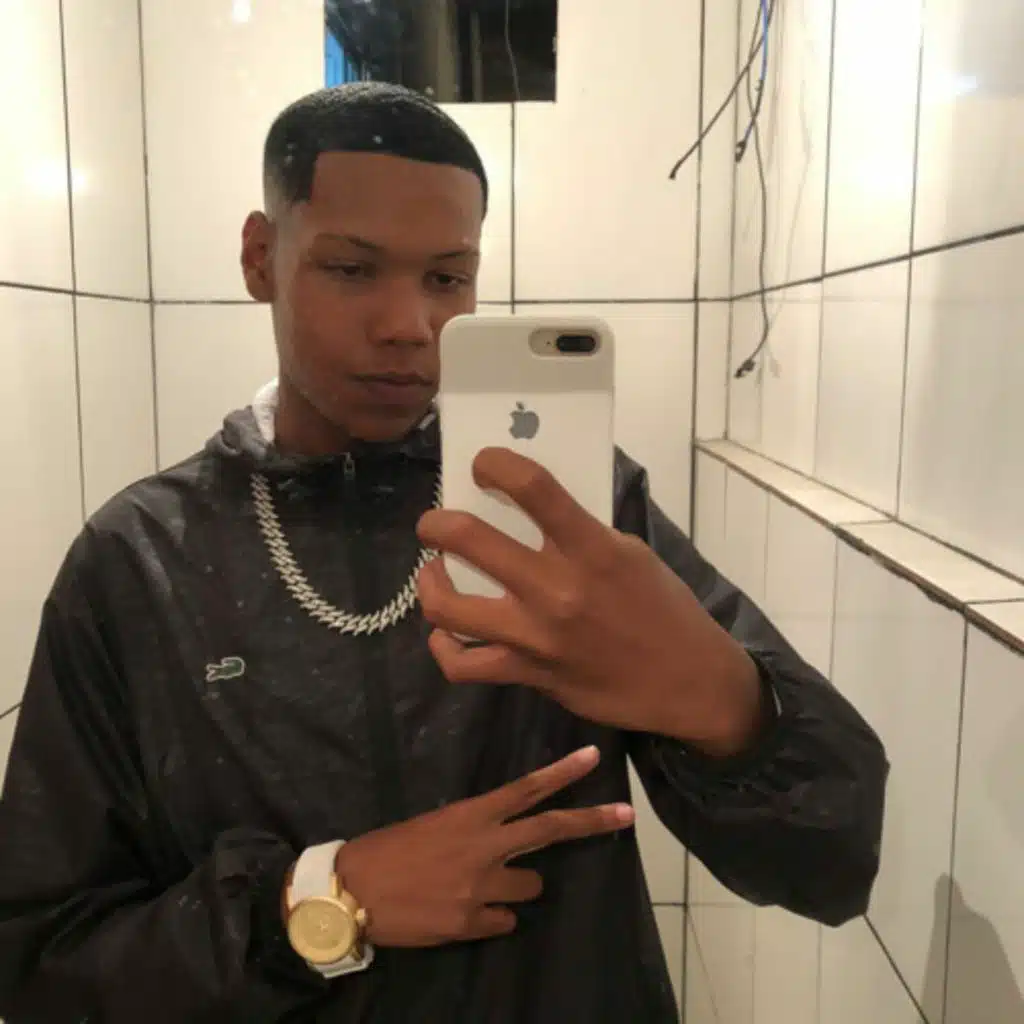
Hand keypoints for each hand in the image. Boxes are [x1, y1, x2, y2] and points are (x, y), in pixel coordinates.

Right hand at [333, 747, 632, 946]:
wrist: (352, 893)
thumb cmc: (388, 850)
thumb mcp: (433, 825)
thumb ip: (473, 828)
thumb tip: (499, 838)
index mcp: (471, 816)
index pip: (526, 789)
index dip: (563, 773)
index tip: (594, 756)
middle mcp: (485, 847)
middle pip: (550, 830)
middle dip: (592, 821)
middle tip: (625, 815)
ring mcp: (482, 887)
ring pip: (532, 885)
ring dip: (517, 885)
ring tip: (479, 884)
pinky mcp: (473, 923)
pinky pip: (505, 920)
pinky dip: (493, 916)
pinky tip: (463, 912)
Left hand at [417, 448, 764, 756]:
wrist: (689, 684)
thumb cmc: (665, 610)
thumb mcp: (632, 554)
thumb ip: (581, 534)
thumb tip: (531, 514)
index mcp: (591, 549)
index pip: (531, 487)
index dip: (494, 463)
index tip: (482, 464)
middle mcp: (556, 589)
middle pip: (468, 539)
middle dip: (436, 523)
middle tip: (435, 523)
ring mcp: (536, 636)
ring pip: (448, 607)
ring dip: (428, 582)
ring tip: (433, 572)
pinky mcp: (529, 674)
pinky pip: (463, 664)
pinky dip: (443, 646)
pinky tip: (445, 630)